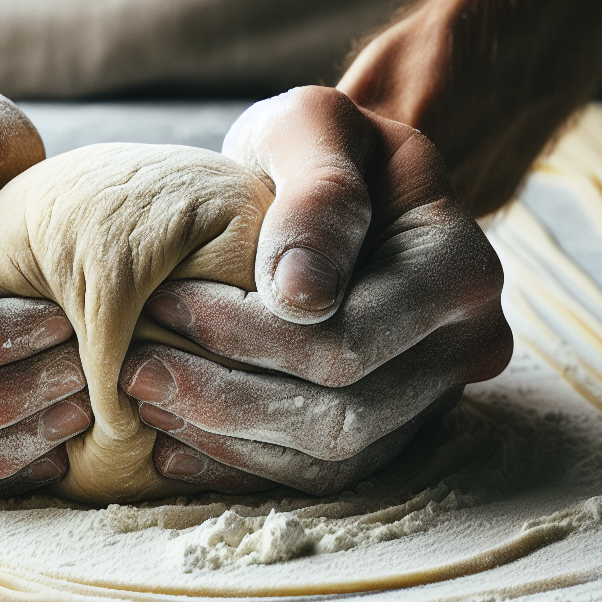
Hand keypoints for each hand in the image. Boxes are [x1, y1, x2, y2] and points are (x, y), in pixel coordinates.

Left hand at [122, 86, 510, 494]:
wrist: (337, 178)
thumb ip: (317, 194)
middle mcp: (466, 343)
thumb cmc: (317, 143)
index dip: (246, 334)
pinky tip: (176, 442)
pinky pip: (324, 475)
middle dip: (226, 396)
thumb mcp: (314, 126)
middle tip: (134, 366)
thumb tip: (302, 294)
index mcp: (460, 267)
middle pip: (345, 412)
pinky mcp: (395, 426)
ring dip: (228, 438)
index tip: (162, 300)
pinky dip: (244, 464)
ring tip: (145, 398)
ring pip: (333, 456)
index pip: (349, 338)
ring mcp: (435, 395)